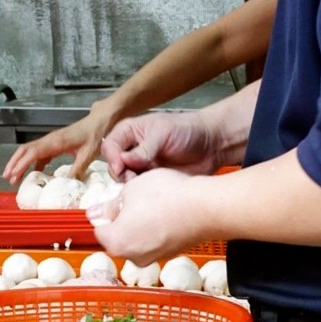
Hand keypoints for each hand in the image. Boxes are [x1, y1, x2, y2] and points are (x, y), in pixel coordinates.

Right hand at [2, 107, 112, 183]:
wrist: (97, 123)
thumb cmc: (93, 136)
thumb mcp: (88, 155)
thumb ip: (77, 170)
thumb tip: (67, 185)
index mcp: (56, 142)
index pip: (33, 153)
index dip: (21, 164)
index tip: (13, 175)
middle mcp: (49, 140)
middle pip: (24, 150)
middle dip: (13, 163)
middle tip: (6, 177)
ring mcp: (50, 141)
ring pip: (28, 151)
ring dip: (19, 163)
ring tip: (13, 177)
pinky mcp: (53, 144)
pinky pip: (37, 153)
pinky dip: (31, 163)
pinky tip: (32, 174)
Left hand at [89, 169, 203, 265]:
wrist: (205, 207)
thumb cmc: (165, 196)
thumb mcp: (129, 190)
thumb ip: (109, 206)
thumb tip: (95, 213)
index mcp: (116, 242)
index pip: (100, 229)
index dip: (105, 212)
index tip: (114, 201)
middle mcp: (133, 256)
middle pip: (118, 237)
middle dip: (123, 219)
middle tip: (135, 199)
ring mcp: (154, 257)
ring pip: (138, 239)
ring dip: (141, 224)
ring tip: (153, 203)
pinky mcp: (172, 253)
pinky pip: (156, 240)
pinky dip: (157, 228)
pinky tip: (167, 212)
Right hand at [99, 112, 224, 180]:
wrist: (211, 146)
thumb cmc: (187, 130)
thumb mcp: (163, 133)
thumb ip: (143, 148)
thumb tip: (125, 161)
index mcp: (129, 132)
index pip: (110, 146)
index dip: (113, 157)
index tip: (121, 166)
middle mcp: (132, 149)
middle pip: (113, 165)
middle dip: (120, 173)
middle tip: (132, 177)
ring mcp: (141, 165)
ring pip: (124, 179)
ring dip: (130, 183)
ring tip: (144, 183)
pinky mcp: (151, 179)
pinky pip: (139, 188)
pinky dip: (141, 191)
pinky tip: (151, 188)